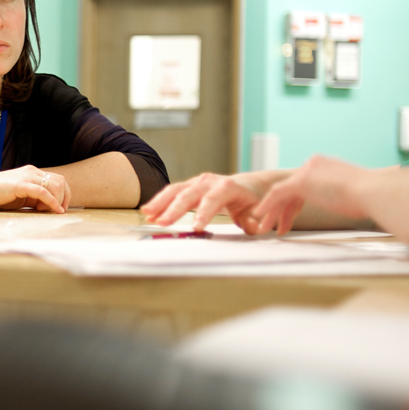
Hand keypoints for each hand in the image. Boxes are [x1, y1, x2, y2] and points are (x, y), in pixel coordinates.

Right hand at [0, 165, 69, 213]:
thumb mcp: (21, 196)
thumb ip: (34, 198)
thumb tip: (49, 206)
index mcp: (33, 173)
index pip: (58, 180)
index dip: (64, 195)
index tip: (59, 208)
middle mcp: (32, 172)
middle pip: (61, 181)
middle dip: (64, 198)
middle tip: (56, 210)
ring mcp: (27, 176)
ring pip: (55, 186)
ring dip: (57, 201)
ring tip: (47, 211)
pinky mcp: (21, 184)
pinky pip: (43, 192)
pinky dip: (52, 202)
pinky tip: (55, 210)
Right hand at [141, 172, 269, 231]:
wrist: (251, 186)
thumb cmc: (254, 201)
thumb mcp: (261, 212)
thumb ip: (255, 221)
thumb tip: (251, 225)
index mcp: (228, 187)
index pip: (214, 199)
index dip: (204, 213)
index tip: (195, 228)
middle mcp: (210, 181)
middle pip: (189, 193)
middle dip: (174, 209)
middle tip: (162, 223)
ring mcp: (198, 182)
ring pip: (176, 189)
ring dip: (161, 202)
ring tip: (147, 214)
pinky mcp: (190, 187)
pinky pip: (173, 192)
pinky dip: (161, 202)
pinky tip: (150, 212)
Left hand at [251, 155, 371, 234]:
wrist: (373, 192)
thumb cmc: (373, 198)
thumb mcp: (356, 195)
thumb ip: (346, 197)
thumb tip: (355, 206)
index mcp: (328, 167)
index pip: (305, 185)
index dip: (296, 204)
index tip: (292, 219)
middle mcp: (315, 165)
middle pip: (292, 189)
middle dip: (282, 209)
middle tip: (276, 226)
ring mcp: (307, 171)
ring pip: (281, 192)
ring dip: (271, 212)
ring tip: (263, 229)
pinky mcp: (301, 181)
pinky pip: (277, 193)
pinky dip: (267, 206)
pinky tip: (260, 217)